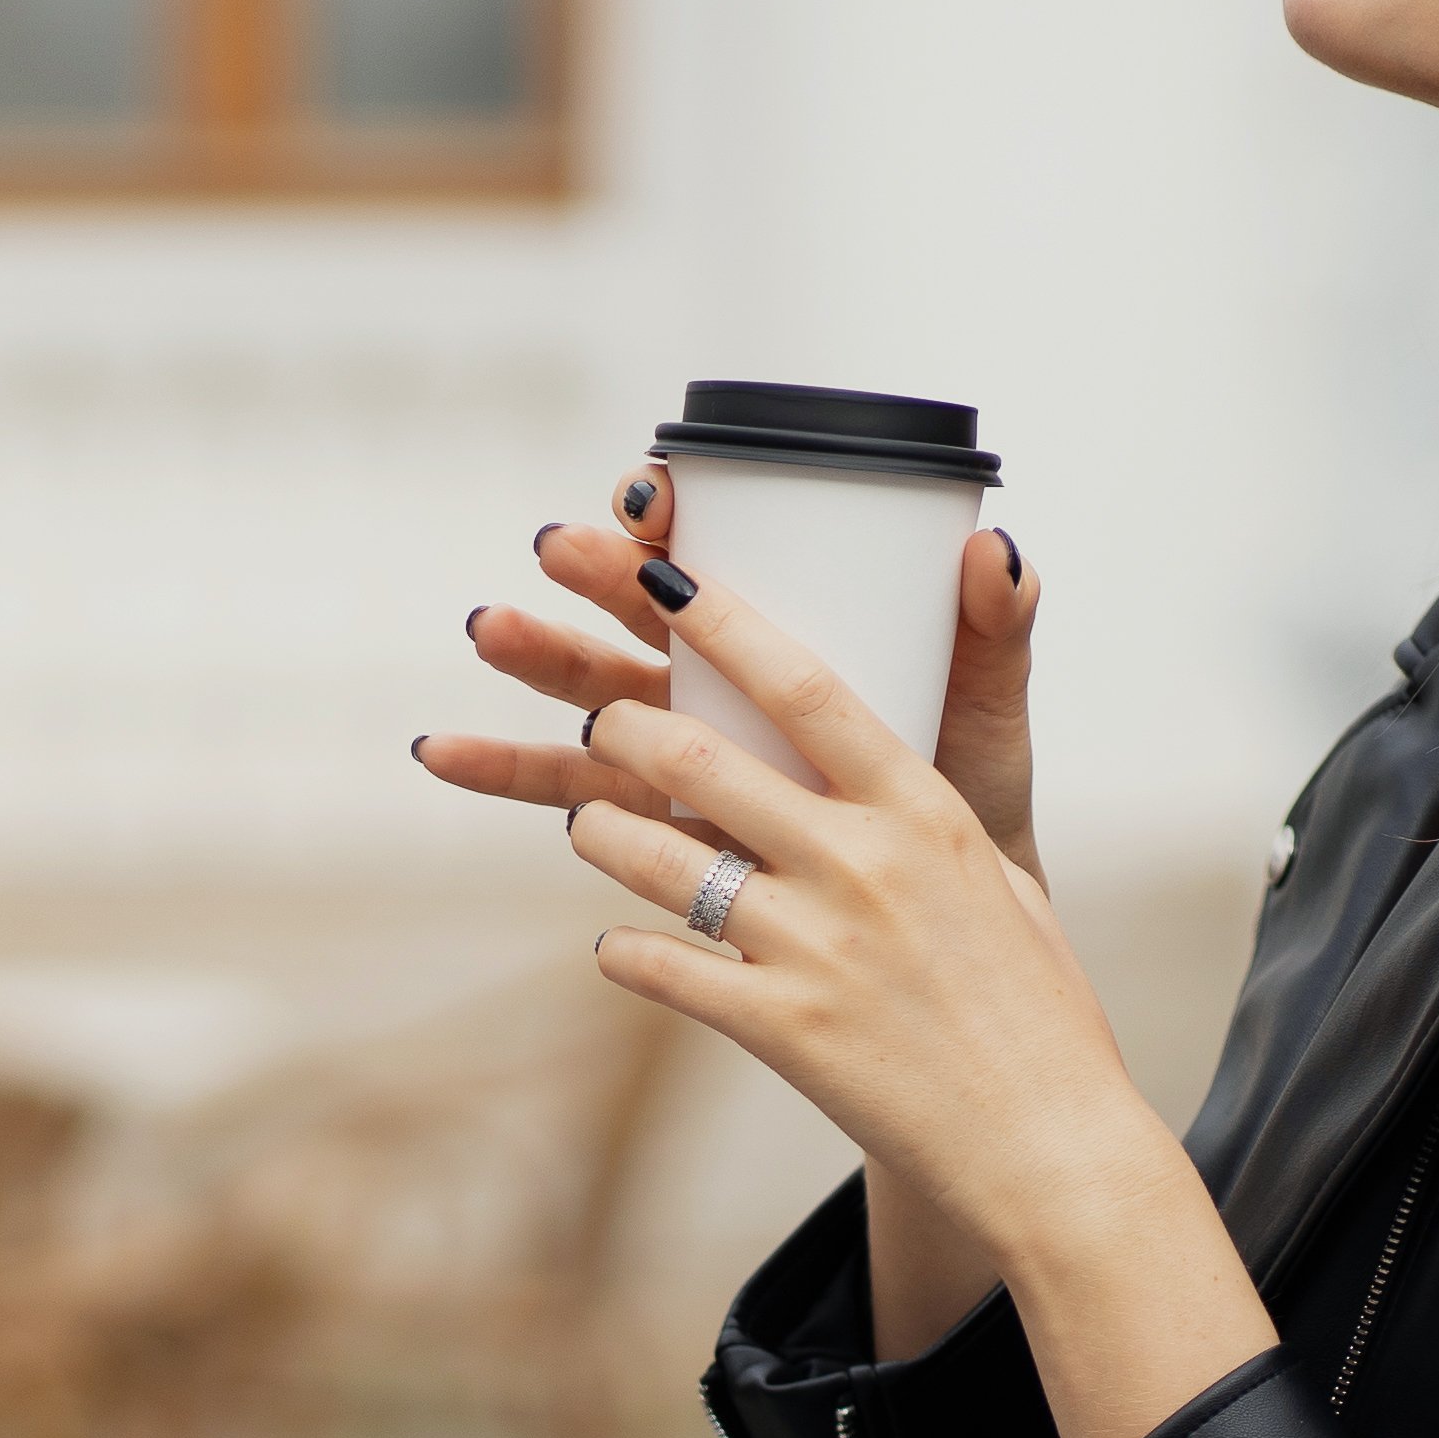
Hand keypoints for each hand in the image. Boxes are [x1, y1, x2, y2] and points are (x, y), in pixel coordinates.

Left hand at [413, 546, 1274, 1437]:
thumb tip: (891, 751)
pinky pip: (658, 966)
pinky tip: (617, 946)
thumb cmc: (1035, 1009)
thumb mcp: (1001, 881)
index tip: (667, 582)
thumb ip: (930, 811)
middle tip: (603, 721)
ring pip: (655, 859)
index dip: (723, 625)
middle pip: (702, 758)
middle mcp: (862, 863)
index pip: (804, 686)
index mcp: (923, 811)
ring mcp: (813, 944)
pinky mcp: (777, 1025)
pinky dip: (624, 952)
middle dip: (627, 728)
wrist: (1050, 1141)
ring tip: (594, 824)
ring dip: (606, 832)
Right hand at [434, 465, 1043, 880]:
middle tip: (557, 546)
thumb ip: (994, 636)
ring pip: (588, 695)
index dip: (676, 516)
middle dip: (592, 575)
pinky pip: (567, 798)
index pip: (720, 555)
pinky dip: (501, 773)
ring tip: (488, 628)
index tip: (653, 494)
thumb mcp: (987, 722)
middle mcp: (717, 690)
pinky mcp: (648, 831)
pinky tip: (443, 751)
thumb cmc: (970, 812)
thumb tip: (995, 548)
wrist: (965, 943)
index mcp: (785, 644)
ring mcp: (675, 760)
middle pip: (637, 615)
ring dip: (533, 658)